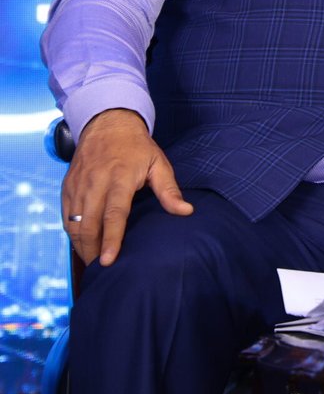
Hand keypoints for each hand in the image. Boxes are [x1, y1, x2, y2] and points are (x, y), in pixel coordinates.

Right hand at [60, 108, 191, 265]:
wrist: (107, 124)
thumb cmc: (137, 147)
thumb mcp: (159, 163)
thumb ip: (169, 190)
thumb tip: (186, 211)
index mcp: (119, 177)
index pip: (113, 214)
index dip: (111, 239)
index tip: (109, 260)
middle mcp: (94, 182)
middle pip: (88, 224)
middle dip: (92, 250)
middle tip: (102, 269)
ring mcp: (78, 185)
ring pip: (73, 223)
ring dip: (81, 245)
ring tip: (93, 262)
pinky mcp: (67, 187)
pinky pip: (66, 216)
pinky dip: (72, 232)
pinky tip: (82, 244)